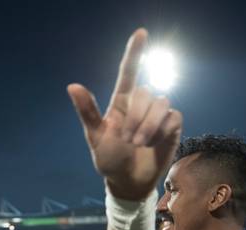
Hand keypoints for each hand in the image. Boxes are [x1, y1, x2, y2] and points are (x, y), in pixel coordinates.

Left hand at [68, 28, 182, 200]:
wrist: (128, 181)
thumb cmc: (108, 158)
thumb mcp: (95, 136)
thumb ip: (87, 111)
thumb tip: (72, 85)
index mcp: (120, 103)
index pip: (128, 72)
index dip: (134, 52)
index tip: (141, 33)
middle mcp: (140, 105)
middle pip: (145, 93)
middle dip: (137, 117)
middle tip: (128, 139)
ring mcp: (157, 115)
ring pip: (161, 103)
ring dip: (148, 125)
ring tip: (139, 144)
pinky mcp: (172, 126)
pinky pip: (173, 117)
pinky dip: (162, 132)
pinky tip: (153, 144)